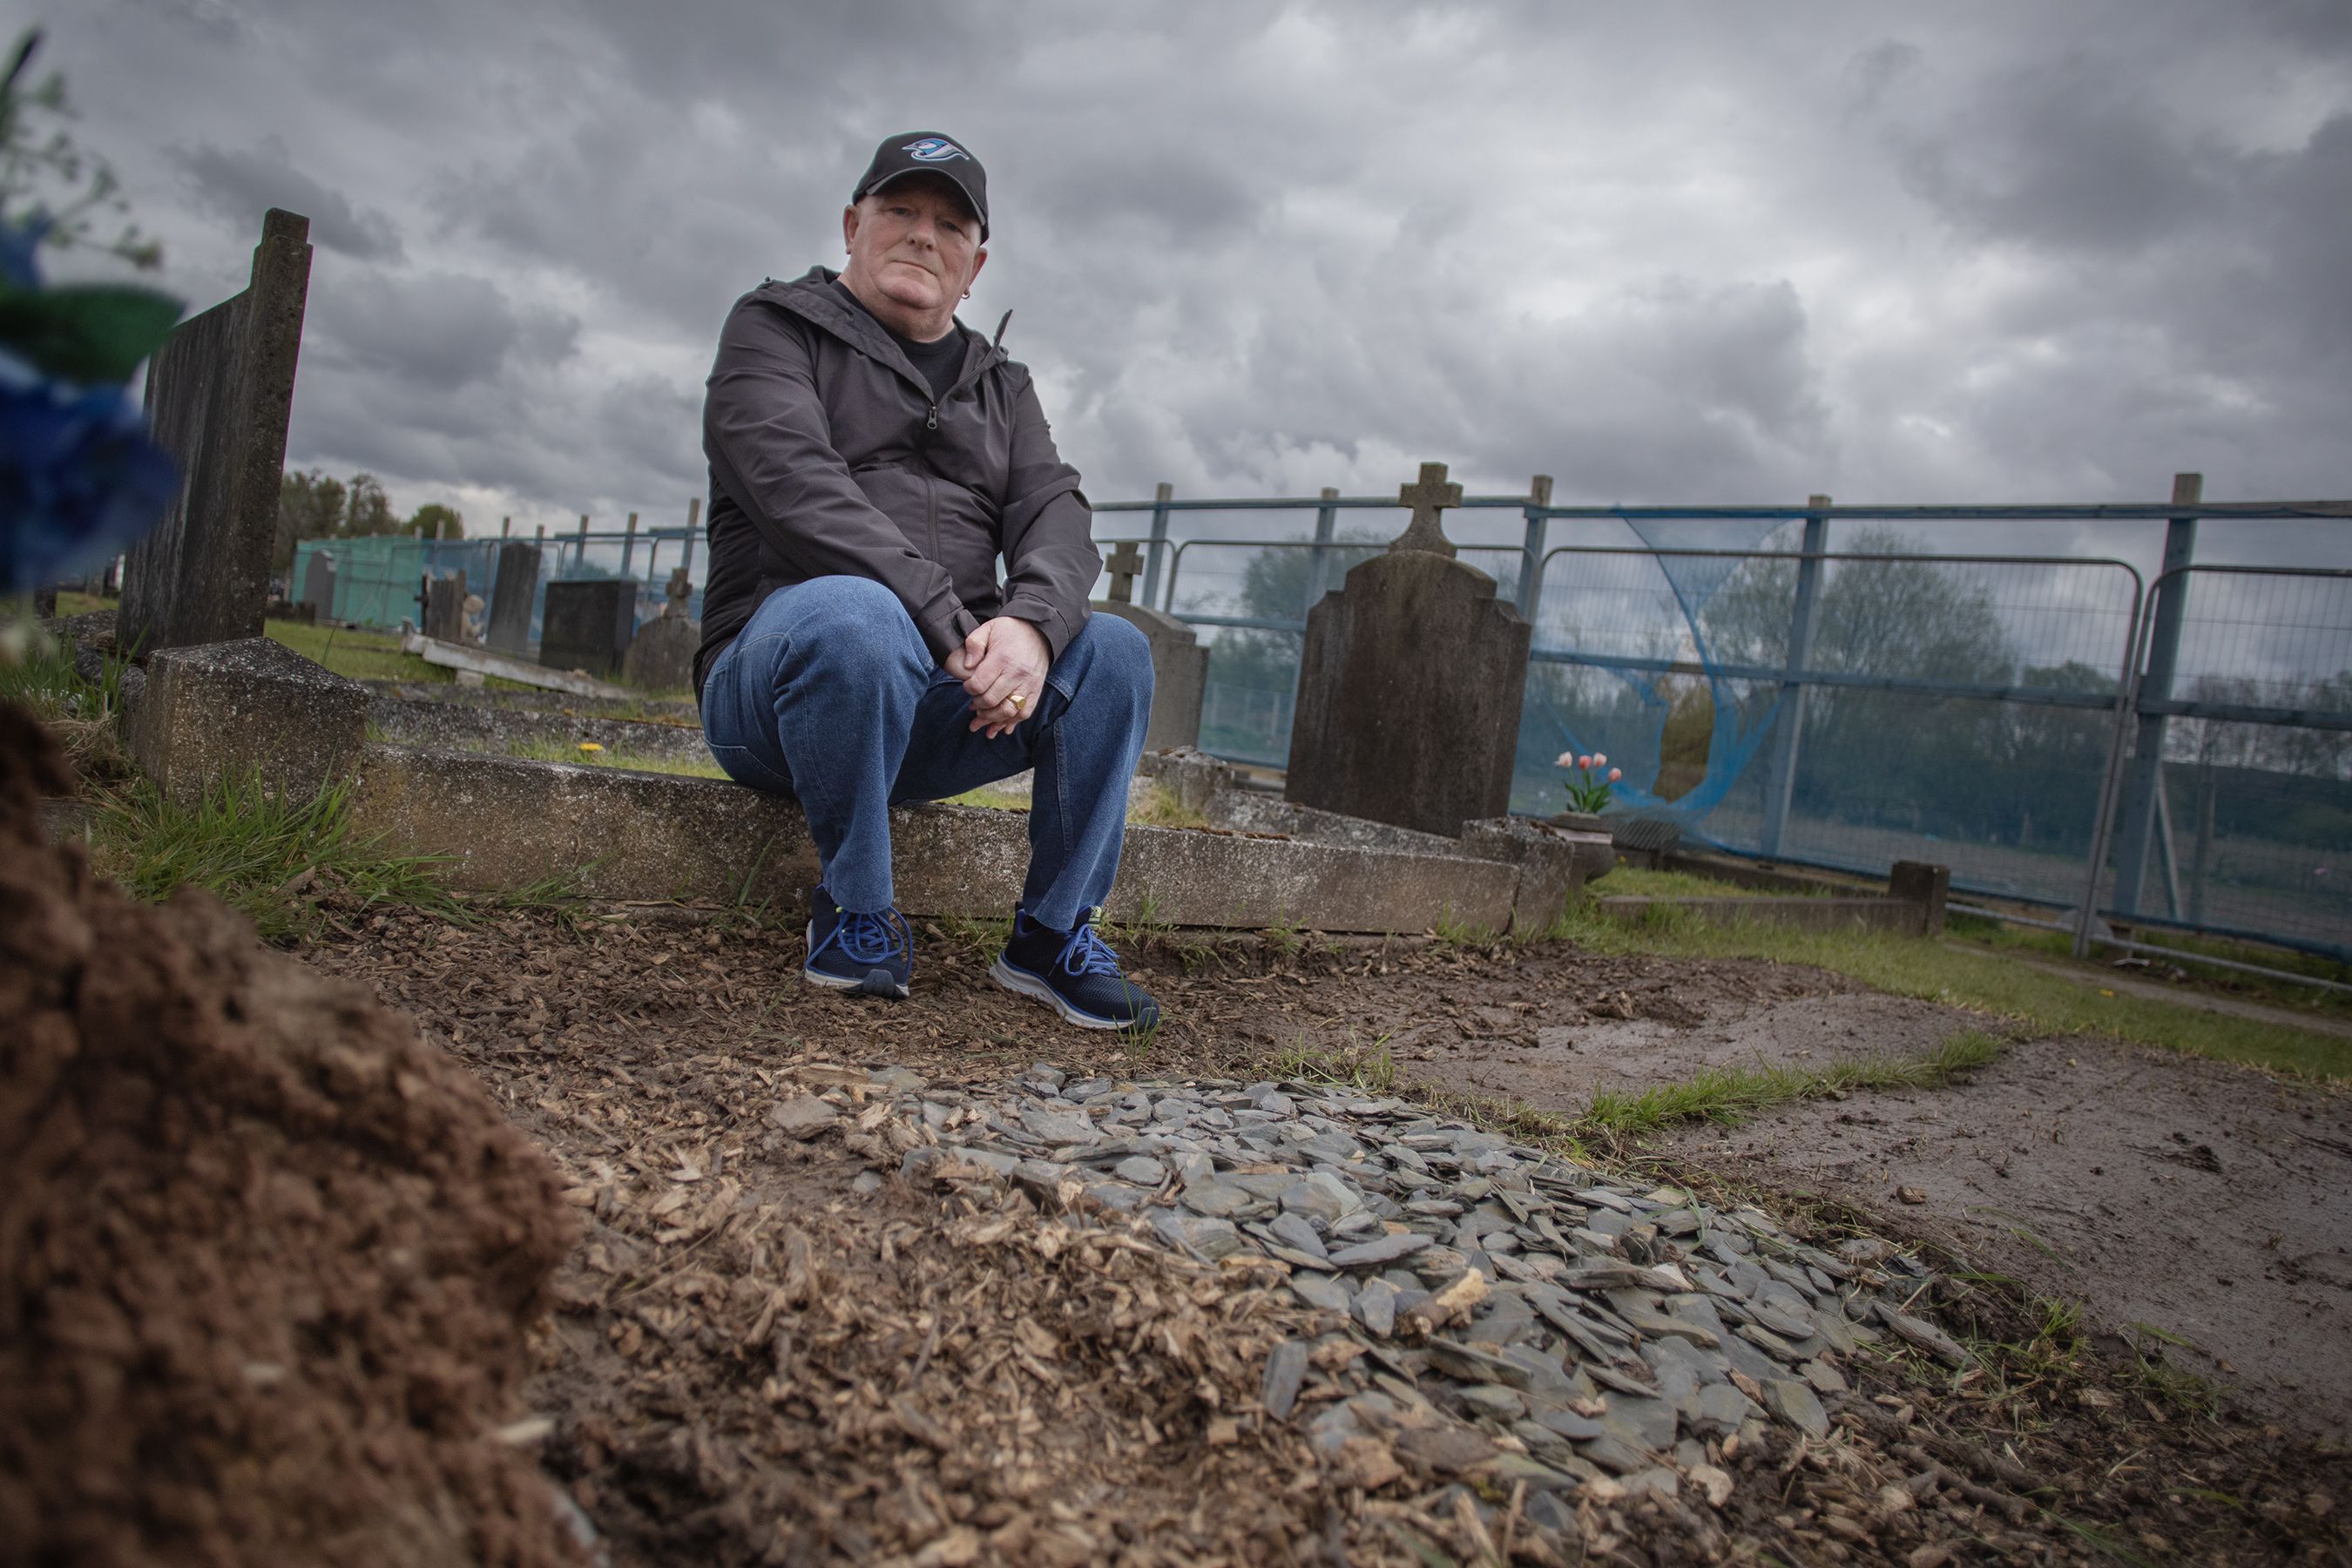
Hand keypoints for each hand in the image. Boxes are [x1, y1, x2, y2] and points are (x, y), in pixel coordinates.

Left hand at [944, 616, 1048, 737]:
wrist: (1039, 631)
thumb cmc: (1009, 631)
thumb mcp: (988, 628)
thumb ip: (973, 644)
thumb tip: (967, 666)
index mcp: (1002, 659)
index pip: (979, 685)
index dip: (969, 690)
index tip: (967, 687)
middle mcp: (1017, 674)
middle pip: (992, 701)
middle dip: (977, 707)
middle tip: (971, 706)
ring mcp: (1029, 685)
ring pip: (1008, 712)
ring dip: (991, 720)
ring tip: (980, 721)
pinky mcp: (1036, 691)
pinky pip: (1024, 713)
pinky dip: (1011, 723)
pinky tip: (1000, 728)